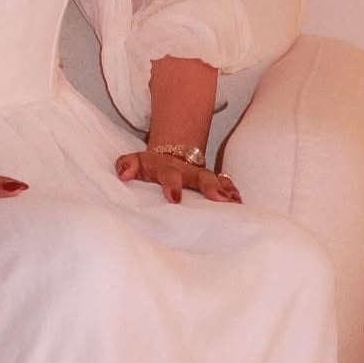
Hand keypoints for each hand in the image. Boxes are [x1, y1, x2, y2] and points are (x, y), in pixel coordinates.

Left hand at [114, 150, 241, 204]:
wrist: (167, 157)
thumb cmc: (149, 166)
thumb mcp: (134, 162)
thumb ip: (127, 165)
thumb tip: (124, 173)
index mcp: (166, 168)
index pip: (169, 175)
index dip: (172, 186)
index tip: (175, 199)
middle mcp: (187, 171)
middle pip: (201, 177)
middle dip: (210, 187)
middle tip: (219, 199)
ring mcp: (200, 176)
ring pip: (216, 181)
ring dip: (226, 191)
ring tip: (235, 203)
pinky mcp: (211, 182)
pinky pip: (225, 185)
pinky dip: (233, 192)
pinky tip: (239, 204)